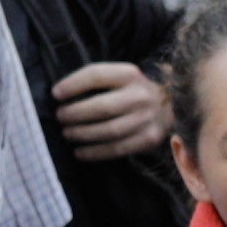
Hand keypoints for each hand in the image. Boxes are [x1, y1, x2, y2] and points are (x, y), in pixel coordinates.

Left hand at [45, 57, 172, 162]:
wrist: (170, 106)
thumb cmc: (132, 91)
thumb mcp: (120, 77)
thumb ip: (97, 82)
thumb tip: (60, 95)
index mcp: (130, 74)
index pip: (96, 75)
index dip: (72, 84)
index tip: (55, 94)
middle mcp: (141, 95)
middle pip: (101, 106)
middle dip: (75, 113)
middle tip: (60, 117)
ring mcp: (147, 119)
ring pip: (109, 130)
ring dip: (82, 134)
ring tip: (67, 134)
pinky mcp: (149, 139)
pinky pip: (117, 149)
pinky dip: (95, 153)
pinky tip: (79, 152)